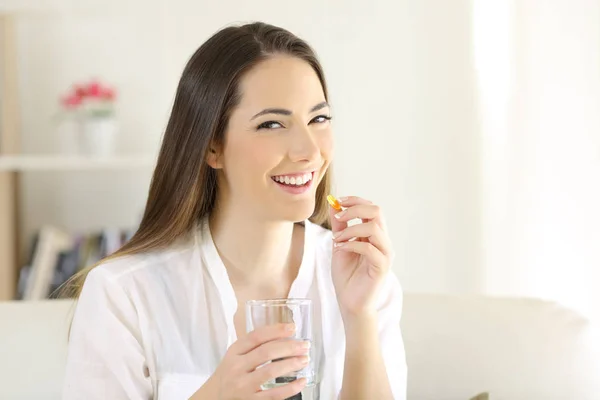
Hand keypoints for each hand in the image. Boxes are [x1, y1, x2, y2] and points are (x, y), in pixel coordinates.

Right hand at [193, 324, 308, 399]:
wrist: (214, 397)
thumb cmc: (231, 373)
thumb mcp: (235, 356)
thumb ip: (253, 346)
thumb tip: (284, 335)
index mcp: (234, 352)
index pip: (256, 336)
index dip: (276, 330)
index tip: (293, 327)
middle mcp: (236, 367)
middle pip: (266, 352)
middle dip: (289, 347)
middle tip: (304, 345)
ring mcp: (242, 386)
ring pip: (271, 371)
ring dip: (291, 364)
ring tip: (304, 360)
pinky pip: (274, 395)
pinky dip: (291, 388)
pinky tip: (301, 382)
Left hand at [329, 196, 392, 317]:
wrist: (349, 302)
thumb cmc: (347, 276)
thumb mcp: (339, 245)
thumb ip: (340, 227)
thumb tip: (334, 206)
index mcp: (374, 235)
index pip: (372, 209)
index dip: (357, 201)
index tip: (339, 201)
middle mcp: (382, 242)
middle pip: (377, 212)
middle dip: (355, 209)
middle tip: (338, 218)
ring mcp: (384, 254)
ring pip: (374, 228)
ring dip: (351, 229)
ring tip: (336, 240)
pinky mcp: (381, 267)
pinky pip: (369, 249)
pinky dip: (351, 245)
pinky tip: (340, 249)